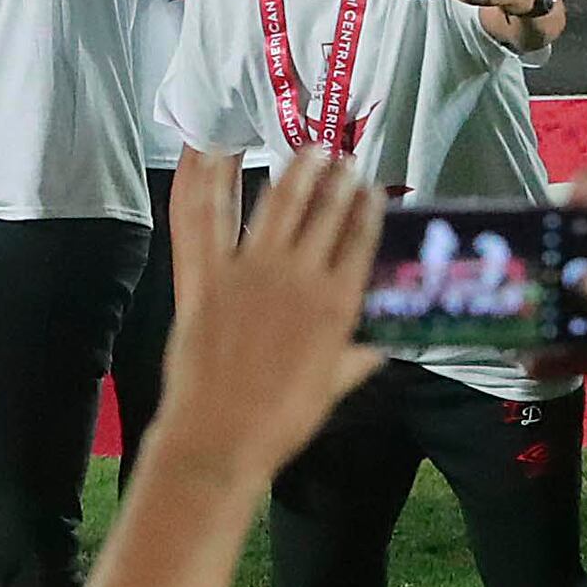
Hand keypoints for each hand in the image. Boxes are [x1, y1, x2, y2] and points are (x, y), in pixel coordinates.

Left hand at [150, 146, 381, 481]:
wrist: (222, 435)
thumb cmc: (282, 420)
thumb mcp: (333, 387)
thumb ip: (355, 358)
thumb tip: (379, 347)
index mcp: (337, 306)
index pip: (361, 241)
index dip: (367, 209)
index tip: (372, 188)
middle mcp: (301, 277)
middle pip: (325, 213)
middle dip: (336, 180)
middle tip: (341, 158)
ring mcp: (251, 271)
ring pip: (279, 205)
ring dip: (296, 173)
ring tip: (307, 151)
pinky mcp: (208, 275)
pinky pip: (209, 217)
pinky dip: (214, 181)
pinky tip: (222, 151)